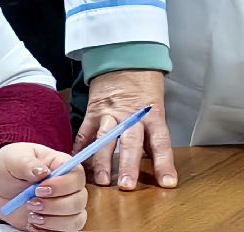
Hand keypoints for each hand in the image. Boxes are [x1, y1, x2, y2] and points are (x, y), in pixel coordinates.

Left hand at [0, 143, 86, 230]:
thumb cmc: (10, 166)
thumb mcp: (13, 159)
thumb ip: (27, 163)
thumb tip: (43, 171)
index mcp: (61, 165)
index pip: (77, 175)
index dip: (63, 185)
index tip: (39, 189)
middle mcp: (68, 187)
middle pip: (79, 201)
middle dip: (55, 206)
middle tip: (31, 203)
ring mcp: (64, 207)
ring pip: (75, 220)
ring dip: (53, 221)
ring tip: (31, 215)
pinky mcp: (57, 223)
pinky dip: (48, 231)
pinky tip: (32, 224)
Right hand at [76, 69, 176, 190]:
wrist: (124, 57)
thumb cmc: (144, 83)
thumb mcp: (156, 105)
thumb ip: (152, 132)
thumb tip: (152, 160)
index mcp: (152, 115)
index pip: (160, 142)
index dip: (164, 162)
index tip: (167, 182)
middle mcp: (130, 116)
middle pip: (131, 142)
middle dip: (128, 165)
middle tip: (126, 185)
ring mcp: (110, 114)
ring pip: (106, 139)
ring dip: (103, 161)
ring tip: (101, 180)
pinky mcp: (93, 111)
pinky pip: (85, 131)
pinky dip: (80, 148)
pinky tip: (76, 162)